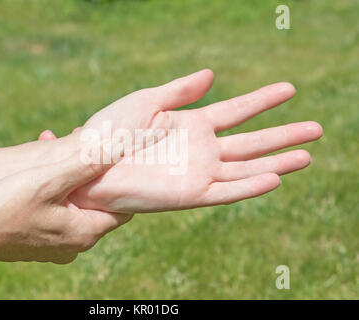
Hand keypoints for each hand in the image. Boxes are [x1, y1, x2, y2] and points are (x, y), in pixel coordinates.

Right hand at [0, 141, 131, 284]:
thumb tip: (122, 147)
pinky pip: (55, 209)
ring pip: (73, 202)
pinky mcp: (38, 239)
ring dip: (67, 175)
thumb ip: (88, 164)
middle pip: (96, 203)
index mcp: (85, 233)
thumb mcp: (50, 180)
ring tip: (52, 144)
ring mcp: (55, 243)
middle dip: (88, 172)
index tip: (112, 158)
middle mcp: (74, 243)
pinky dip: (52, 187)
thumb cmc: (5, 207)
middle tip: (79, 143)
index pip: (121, 209)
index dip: (119, 182)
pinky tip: (38, 161)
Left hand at [40, 70, 322, 212]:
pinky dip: (250, 186)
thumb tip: (213, 74)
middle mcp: (200, 150)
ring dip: (278, 161)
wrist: (90, 165)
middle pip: (252, 141)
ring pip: (247, 168)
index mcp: (191, 124)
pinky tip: (275, 177)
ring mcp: (197, 173)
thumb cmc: (111, 131)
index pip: (236, 111)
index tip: (289, 90)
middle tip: (316, 128)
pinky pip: (227, 191)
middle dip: (283, 134)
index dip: (262, 100)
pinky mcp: (190, 195)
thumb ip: (181, 90)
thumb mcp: (147, 101)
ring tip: (307, 154)